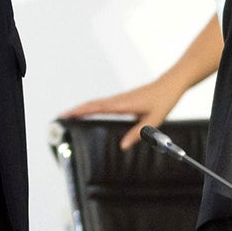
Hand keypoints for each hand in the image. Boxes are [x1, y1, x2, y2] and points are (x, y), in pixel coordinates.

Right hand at [60, 77, 189, 150]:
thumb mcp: (152, 122)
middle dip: (75, 110)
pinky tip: (91, 112)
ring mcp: (119, 98)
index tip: (65, 115)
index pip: (94, 108)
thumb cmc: (162, 100)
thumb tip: (122, 145)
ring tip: (71, 116)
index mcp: (122, 105)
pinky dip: (92, 107)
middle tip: (61, 117)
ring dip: (82, 108)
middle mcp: (118, 100)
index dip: (78, 112)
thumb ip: (137, 134)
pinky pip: (103, 103)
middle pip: (90, 104)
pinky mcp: (123, 99)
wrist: (170, 85)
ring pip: (96, 103)